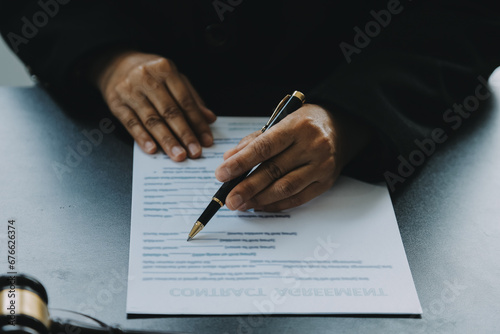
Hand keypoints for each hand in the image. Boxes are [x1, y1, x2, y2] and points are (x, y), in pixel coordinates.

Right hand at [91, 50, 215, 160]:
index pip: (185, 100)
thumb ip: (192, 98)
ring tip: (179, 155)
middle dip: (184, 134)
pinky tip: (153, 150)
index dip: (197, 122)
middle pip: (169, 111)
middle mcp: (146, 78)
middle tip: (195, 152)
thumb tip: (210, 119)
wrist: (115, 63)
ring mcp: (129, 91)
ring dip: (167, 141)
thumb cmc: (151, 74)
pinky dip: (143, 138)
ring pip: (151, 120)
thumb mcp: (173, 78)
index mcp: (165, 69)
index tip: (206, 140)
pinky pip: (131, 123)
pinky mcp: (116, 104)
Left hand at [215, 104, 370, 210]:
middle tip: (229, 199)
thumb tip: (229, 160)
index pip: (264, 147)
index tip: (221, 174)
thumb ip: (253, 141)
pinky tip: (260, 206)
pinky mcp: (326, 182)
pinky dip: (276, 204)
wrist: (340, 127)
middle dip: (247, 187)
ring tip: (241, 205)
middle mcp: (312, 145)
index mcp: (297, 126)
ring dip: (259, 199)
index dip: (241, 163)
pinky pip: (298, 199)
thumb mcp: (279, 122)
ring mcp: (321, 165)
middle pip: (274, 171)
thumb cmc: (304, 124)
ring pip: (285, 188)